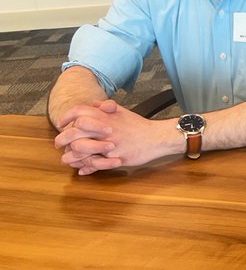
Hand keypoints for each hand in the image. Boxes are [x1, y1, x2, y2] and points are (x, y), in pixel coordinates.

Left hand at [54, 99, 173, 174]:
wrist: (156, 137)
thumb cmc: (139, 126)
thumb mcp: (122, 112)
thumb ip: (106, 108)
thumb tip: (92, 104)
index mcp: (106, 116)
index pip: (79, 111)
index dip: (67, 117)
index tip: (62, 124)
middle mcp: (104, 128)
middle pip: (73, 131)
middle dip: (62, 139)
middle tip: (59, 144)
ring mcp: (107, 143)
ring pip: (79, 150)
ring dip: (70, 156)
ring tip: (69, 159)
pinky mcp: (113, 157)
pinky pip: (93, 164)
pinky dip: (85, 168)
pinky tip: (83, 169)